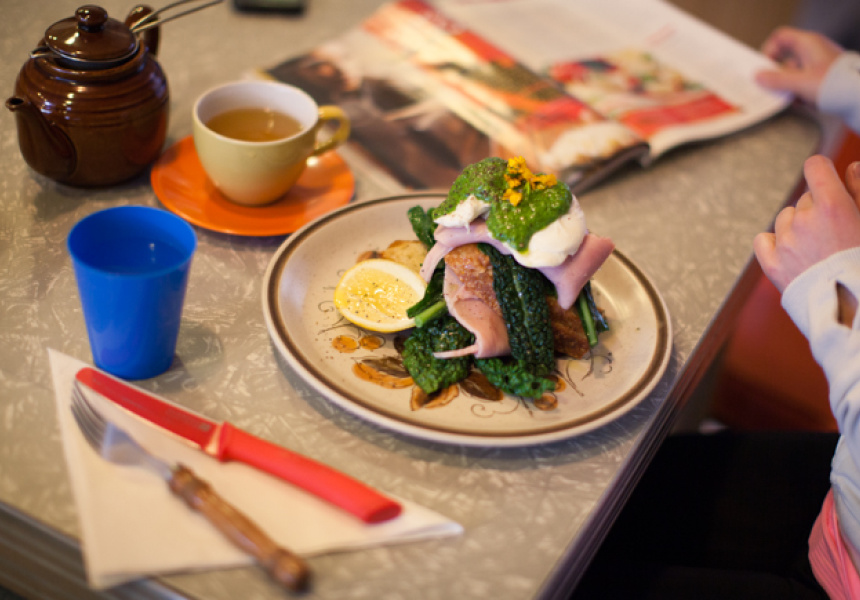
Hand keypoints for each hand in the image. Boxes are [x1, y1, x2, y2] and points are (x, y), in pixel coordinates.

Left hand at [754, 156, 859, 291]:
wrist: (854, 308)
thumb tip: (850, 168)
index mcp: (832, 206)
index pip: (815, 167)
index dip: (822, 171)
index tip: (827, 179)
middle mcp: (804, 221)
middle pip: (804, 199)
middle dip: (818, 209)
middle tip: (835, 233)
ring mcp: (786, 243)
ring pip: (785, 218)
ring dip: (798, 227)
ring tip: (818, 249)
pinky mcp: (772, 265)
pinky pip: (763, 240)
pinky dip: (774, 242)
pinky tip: (792, 252)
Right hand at [755, 26, 842, 102]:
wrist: (856, 95)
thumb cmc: (833, 84)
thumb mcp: (800, 83)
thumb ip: (776, 80)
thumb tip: (759, 76)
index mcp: (807, 43)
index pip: (780, 37)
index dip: (769, 49)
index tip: (764, 66)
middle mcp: (812, 49)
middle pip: (784, 56)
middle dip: (777, 73)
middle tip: (772, 85)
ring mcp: (817, 62)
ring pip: (792, 71)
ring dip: (787, 85)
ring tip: (791, 97)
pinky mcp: (821, 75)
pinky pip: (802, 80)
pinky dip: (798, 90)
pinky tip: (802, 100)